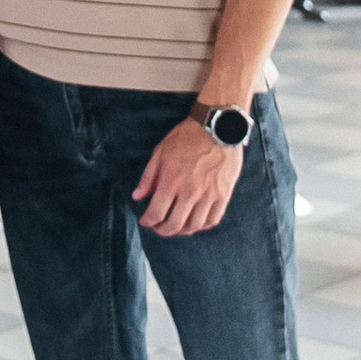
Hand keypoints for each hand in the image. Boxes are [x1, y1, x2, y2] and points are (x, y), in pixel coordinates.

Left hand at [134, 116, 242, 236]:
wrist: (217, 128)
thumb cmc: (186, 138)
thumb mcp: (160, 153)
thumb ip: (148, 178)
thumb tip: (137, 197)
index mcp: (171, 180)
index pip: (156, 212)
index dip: (148, 221)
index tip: (145, 222)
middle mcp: (190, 191)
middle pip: (175, 224)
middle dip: (163, 230)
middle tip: (159, 228)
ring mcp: (209, 195)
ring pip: (194, 226)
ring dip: (182, 230)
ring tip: (176, 226)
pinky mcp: (224, 195)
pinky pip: (212, 220)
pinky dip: (202, 226)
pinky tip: (195, 222)